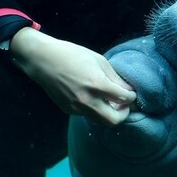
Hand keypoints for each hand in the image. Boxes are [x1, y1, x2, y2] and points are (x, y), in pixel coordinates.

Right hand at [9, 27, 134, 125]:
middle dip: (123, 114)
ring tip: (110, 102)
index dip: (132, 97)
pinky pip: (87, 115)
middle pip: (113, 120)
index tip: (131, 93)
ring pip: (100, 121)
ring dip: (109, 114)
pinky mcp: (68, 110)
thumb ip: (115, 78)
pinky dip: (95, 109)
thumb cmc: (73, 55)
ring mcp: (76, 108)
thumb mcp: (99, 61)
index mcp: (97, 85)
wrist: (44, 60)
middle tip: (124, 105)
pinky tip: (93, 98)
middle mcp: (87, 100)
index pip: (123, 99)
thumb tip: (128, 90)